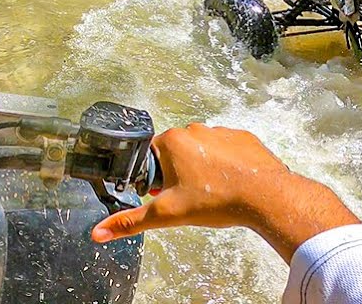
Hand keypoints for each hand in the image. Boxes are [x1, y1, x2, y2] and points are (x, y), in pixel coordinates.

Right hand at [91, 124, 359, 262]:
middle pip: (177, 152)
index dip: (158, 178)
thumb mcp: (167, 214)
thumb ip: (130, 221)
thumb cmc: (214, 201)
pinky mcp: (244, 137)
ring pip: (203, 151)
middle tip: (193, 196)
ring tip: (216, 192)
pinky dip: (228, 165)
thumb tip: (97, 233)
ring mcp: (221, 130)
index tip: (171, 194)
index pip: (153, 156)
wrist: (265, 196)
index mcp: (172, 140)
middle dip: (180, 173)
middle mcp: (194, 129)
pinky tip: (234, 183)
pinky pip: (228, 150)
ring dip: (204, 168)